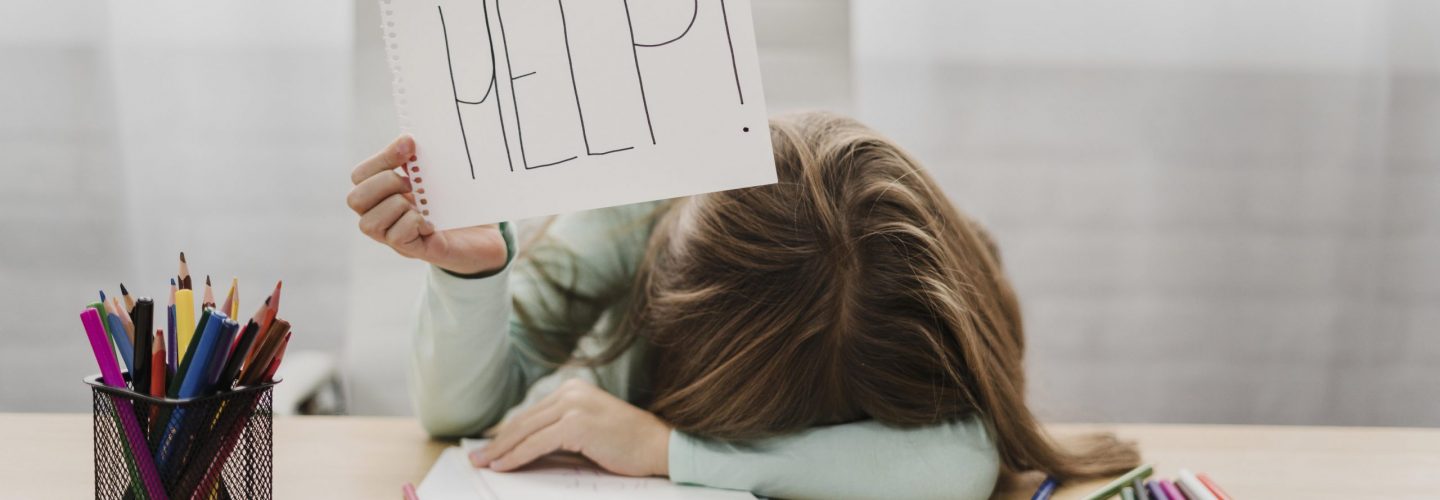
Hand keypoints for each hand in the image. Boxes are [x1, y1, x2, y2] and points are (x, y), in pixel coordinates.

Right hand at [347, 136, 506, 274]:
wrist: (486, 236)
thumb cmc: (459, 204)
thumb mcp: (437, 176)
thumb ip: (419, 160)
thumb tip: (407, 140)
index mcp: (385, 194)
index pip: (360, 175)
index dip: (382, 158)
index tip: (411, 145)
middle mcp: (383, 218)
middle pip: (355, 199)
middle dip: (385, 183)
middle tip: (413, 183)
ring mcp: (394, 238)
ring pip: (369, 223)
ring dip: (398, 205)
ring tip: (422, 205)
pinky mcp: (414, 251)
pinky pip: (396, 237)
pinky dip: (414, 223)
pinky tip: (432, 222)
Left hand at [470, 379, 671, 476]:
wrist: (657, 445)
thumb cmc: (626, 444)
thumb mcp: (588, 431)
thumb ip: (559, 433)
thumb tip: (523, 449)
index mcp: (572, 389)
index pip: (530, 414)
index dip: (506, 432)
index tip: (488, 447)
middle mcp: (570, 392)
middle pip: (523, 420)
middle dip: (497, 442)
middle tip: (476, 458)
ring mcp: (573, 406)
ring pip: (525, 431)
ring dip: (500, 450)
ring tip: (483, 464)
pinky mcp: (576, 424)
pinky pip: (537, 443)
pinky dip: (516, 456)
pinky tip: (503, 466)